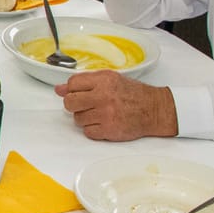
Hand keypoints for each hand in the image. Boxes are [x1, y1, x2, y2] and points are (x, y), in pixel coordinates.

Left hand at [55, 71, 177, 140]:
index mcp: (103, 80)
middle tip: (84, 105)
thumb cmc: (132, 93)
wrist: (154, 109)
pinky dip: (93, 130)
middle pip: (70, 102)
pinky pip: (87, 132)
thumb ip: (84, 82)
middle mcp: (103, 96)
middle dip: (73, 105)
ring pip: (78, 119)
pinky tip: (103, 123)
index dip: (72, 89)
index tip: (78, 93)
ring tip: (99, 114)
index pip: (72, 83)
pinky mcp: (109, 130)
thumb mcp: (109, 80)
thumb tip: (59, 89)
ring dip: (85, 118)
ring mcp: (106, 114)